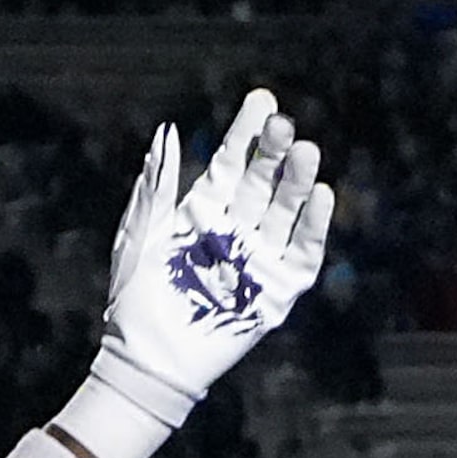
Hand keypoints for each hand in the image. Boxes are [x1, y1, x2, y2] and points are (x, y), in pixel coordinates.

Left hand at [59, 89, 332, 457]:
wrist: (146, 357)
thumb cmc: (135, 296)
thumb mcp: (141, 232)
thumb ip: (157, 184)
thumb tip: (166, 130)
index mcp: (203, 210)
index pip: (233, 161)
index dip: (248, 131)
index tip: (263, 100)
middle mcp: (237, 228)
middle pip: (264, 181)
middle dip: (276, 151)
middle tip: (285, 124)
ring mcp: (260, 258)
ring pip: (286, 210)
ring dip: (298, 180)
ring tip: (307, 151)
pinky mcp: (278, 291)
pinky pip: (303, 252)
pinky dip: (314, 226)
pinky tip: (321, 196)